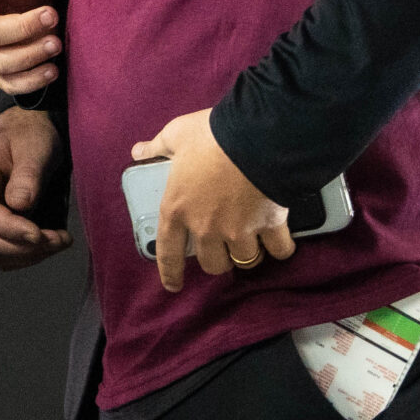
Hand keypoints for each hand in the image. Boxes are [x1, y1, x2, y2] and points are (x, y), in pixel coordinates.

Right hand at [0, 107, 73, 269]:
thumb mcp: (34, 146)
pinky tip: (51, 243)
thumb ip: (27, 174)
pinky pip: (5, 255)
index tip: (40, 234)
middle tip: (59, 239)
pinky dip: (28, 257)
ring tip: (61, 240)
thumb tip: (20, 205)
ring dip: (29, 255)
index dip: (9, 229)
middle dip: (23, 247)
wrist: (26, 135)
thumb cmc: (29, 136)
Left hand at [134, 109, 291, 292]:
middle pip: (212, 263)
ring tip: (251, 242)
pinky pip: (278, 250)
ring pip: (244, 260)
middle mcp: (206, 227)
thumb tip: (140, 150)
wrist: (257, 136)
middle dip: (217, 258)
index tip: (173, 285)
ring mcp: (239, 230)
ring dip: (247, 254)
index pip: (168, 251)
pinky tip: (279, 241)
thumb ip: (158, 147)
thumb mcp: (177, 134)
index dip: (170, 272)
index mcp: (178, 208)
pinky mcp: (269, 225)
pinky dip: (280, 247)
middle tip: (222, 246)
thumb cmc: (213, 135)